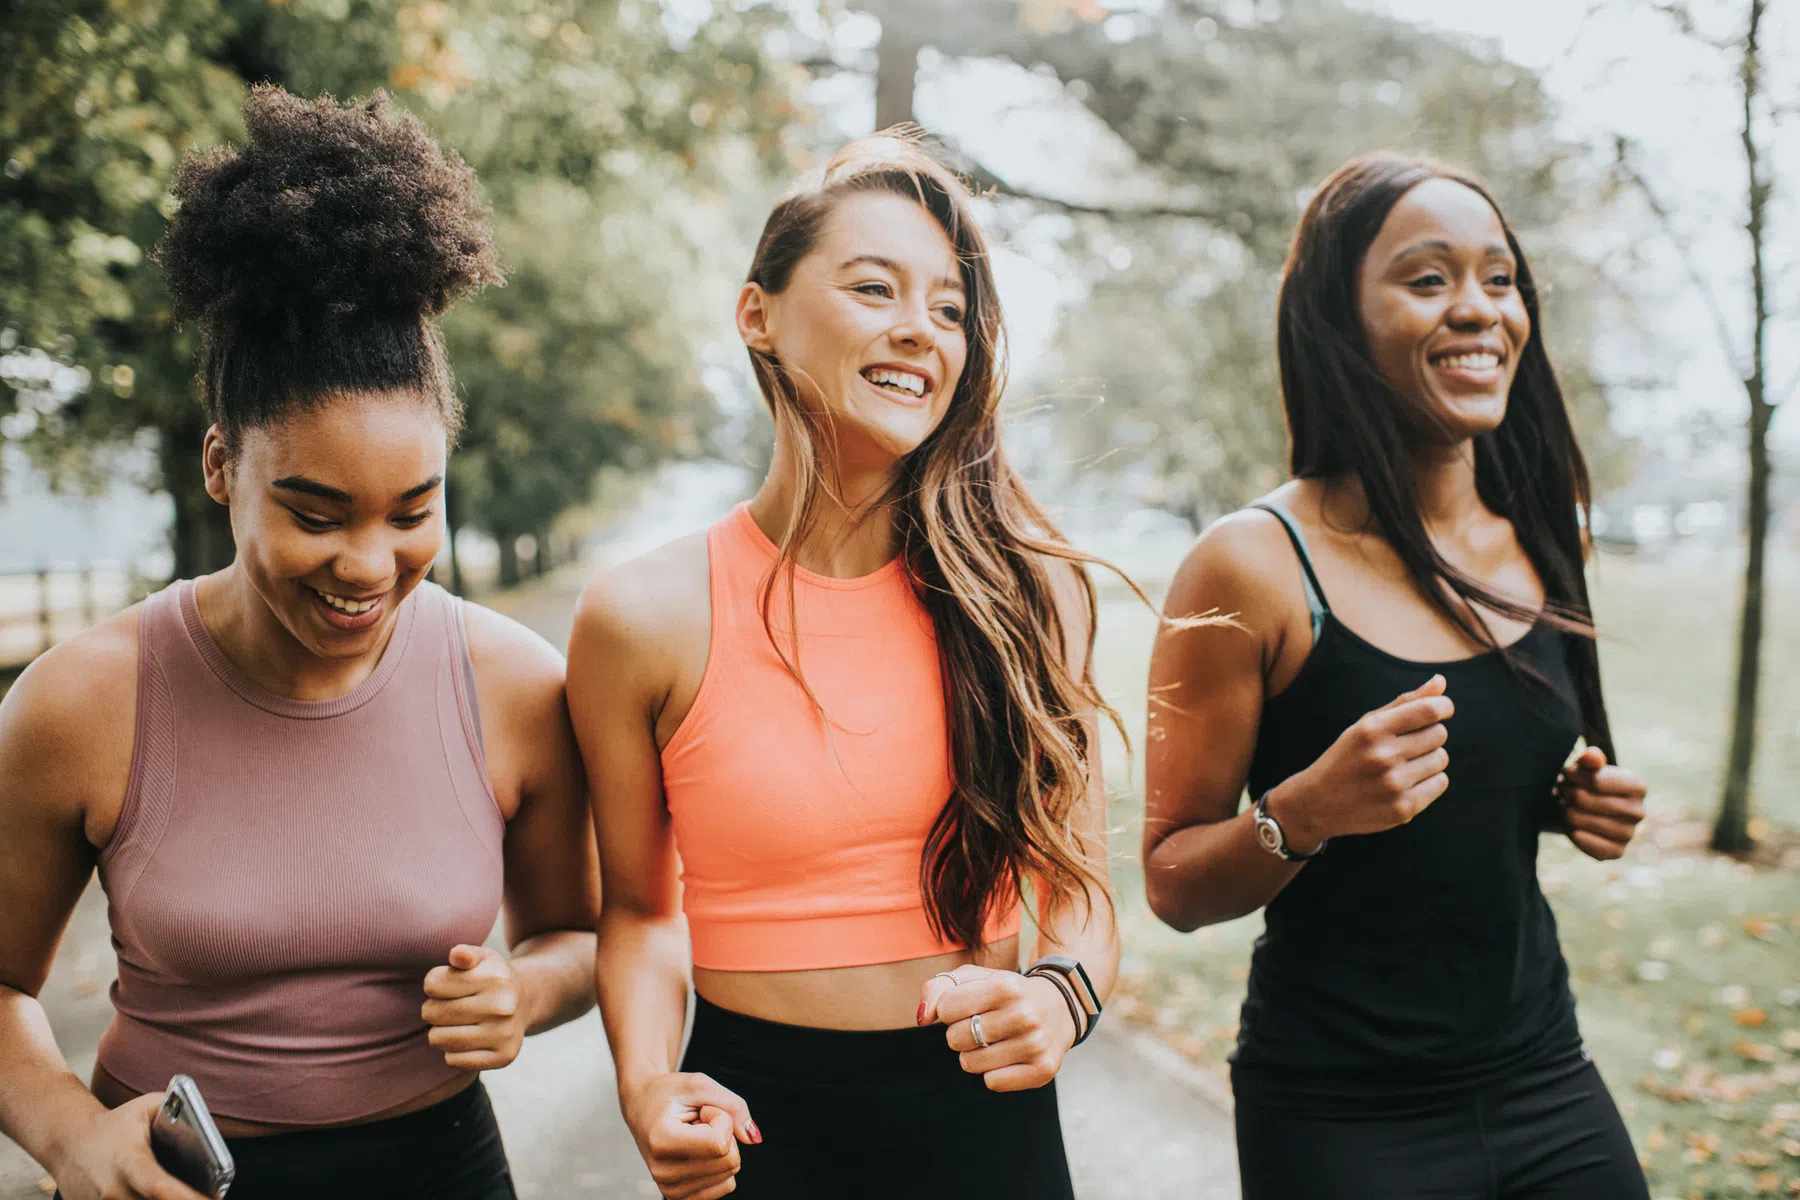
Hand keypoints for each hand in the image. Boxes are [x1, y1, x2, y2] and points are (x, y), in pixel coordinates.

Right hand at [52, 1092, 210, 1199]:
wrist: (66, 1142)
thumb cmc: (114, 1125)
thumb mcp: (146, 1108)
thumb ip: (180, 1111)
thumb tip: (209, 1129)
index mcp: (130, 1163)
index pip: (160, 1188)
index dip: (188, 1199)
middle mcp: (114, 1192)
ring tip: (188, 1197)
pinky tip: (163, 1199)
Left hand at [423, 944, 528, 1070]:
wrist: (526, 1000)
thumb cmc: (493, 977)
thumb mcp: (483, 958)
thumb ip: (466, 953)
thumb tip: (457, 955)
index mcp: (495, 977)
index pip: (432, 984)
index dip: (434, 984)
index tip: (446, 985)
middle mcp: (503, 1007)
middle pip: (432, 1012)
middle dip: (433, 1009)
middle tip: (449, 1006)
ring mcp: (504, 1034)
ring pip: (439, 1039)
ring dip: (439, 1031)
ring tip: (455, 1023)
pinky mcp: (503, 1057)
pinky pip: (453, 1060)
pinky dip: (453, 1051)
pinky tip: (467, 1038)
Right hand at [620, 1072, 758, 1199]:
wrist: (642, 1107)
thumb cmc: (669, 1094)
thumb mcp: (700, 1084)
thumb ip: (733, 1106)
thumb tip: (754, 1138)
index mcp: (661, 1141)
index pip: (720, 1143)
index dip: (721, 1118)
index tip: (702, 1109)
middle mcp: (664, 1172)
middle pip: (729, 1161)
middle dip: (723, 1133)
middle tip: (697, 1121)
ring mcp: (671, 1189)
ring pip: (730, 1174)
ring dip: (720, 1148)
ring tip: (694, 1134)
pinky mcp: (680, 1196)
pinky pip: (725, 1185)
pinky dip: (719, 1165)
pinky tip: (697, 1150)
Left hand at [919, 966, 1077, 1092]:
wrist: (1059, 1007)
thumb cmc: (1006, 993)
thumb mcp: (975, 978)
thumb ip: (939, 989)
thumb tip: (922, 1018)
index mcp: (1006, 986)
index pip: (946, 1009)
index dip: (950, 1010)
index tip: (968, 1006)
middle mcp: (1024, 1015)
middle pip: (955, 1039)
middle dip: (961, 1033)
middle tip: (983, 1025)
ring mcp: (1036, 1044)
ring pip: (970, 1064)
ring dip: (974, 1054)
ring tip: (995, 1040)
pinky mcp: (1042, 1070)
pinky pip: (992, 1082)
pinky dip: (993, 1072)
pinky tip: (1008, 1056)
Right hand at [1274, 674, 1453, 847]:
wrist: (1317, 804)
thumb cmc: (1347, 757)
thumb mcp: (1366, 725)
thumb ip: (1405, 702)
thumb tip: (1441, 681)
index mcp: (1372, 730)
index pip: (1429, 710)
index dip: (1443, 706)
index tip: (1442, 709)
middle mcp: (1383, 756)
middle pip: (1439, 734)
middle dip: (1429, 736)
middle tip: (1406, 745)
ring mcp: (1394, 785)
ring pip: (1441, 759)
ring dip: (1429, 760)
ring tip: (1402, 766)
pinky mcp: (1403, 809)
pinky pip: (1440, 783)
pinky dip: (1429, 782)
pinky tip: (1405, 784)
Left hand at [1559, 747, 1645, 860]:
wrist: (1592, 810)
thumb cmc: (1590, 783)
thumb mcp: (1589, 766)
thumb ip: (1590, 758)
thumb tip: (1591, 756)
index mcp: (1637, 787)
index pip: (1594, 780)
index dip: (1571, 775)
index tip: (1565, 773)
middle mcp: (1639, 812)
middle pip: (1583, 799)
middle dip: (1566, 793)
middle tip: (1561, 790)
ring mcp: (1629, 834)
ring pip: (1578, 820)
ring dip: (1564, 811)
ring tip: (1565, 805)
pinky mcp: (1616, 851)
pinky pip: (1584, 842)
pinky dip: (1571, 832)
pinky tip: (1571, 825)